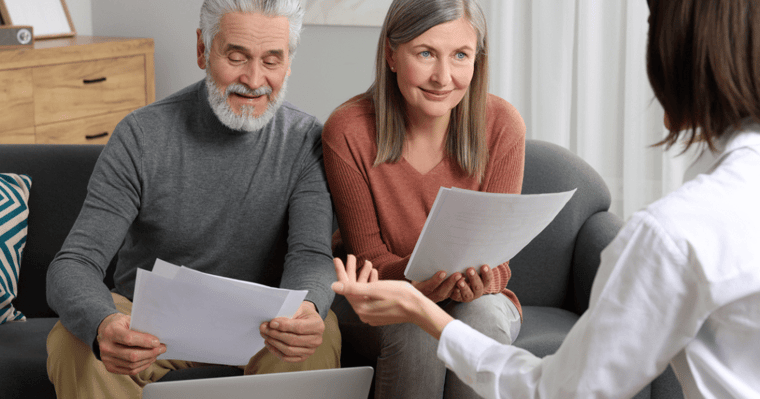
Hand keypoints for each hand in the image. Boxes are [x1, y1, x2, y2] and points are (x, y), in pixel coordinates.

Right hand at [97, 313, 165, 374]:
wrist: (105, 331)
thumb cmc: (120, 324)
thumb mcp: (128, 320)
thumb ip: (140, 328)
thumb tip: (157, 338)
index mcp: (110, 332)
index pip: (129, 339)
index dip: (145, 341)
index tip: (157, 342)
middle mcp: (106, 347)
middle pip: (132, 355)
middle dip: (150, 353)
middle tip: (162, 348)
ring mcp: (107, 359)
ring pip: (132, 365)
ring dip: (148, 360)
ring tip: (156, 354)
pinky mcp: (110, 367)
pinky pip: (130, 370)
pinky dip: (142, 366)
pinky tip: (149, 360)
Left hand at [260, 301, 324, 362]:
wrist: (307, 319)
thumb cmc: (302, 313)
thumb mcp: (297, 308)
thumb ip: (286, 315)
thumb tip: (271, 324)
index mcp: (318, 325)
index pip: (299, 328)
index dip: (284, 326)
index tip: (272, 323)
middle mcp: (316, 340)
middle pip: (293, 340)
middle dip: (275, 334)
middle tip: (264, 328)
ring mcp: (310, 350)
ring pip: (289, 350)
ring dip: (274, 343)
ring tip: (265, 335)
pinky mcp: (302, 357)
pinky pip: (287, 358)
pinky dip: (276, 351)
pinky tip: (269, 343)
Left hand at [332, 256, 453, 338]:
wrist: (419, 309)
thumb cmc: (400, 296)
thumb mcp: (375, 289)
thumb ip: (352, 288)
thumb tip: (332, 287)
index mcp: (361, 308)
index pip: (346, 287)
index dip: (341, 271)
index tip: (336, 258)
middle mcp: (364, 313)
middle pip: (354, 289)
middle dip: (352, 272)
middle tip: (349, 256)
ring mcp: (372, 314)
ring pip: (363, 292)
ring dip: (364, 277)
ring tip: (367, 263)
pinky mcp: (380, 313)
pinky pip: (370, 297)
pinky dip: (371, 285)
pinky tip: (374, 274)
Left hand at [449, 265, 493, 301]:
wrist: (460, 284)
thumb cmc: (470, 271)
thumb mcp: (475, 267)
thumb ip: (476, 262)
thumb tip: (478, 248)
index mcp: (484, 283)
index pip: (488, 278)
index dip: (487, 273)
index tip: (484, 265)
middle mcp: (478, 291)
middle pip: (478, 286)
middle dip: (474, 278)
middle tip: (469, 269)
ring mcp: (469, 296)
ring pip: (468, 294)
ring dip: (464, 287)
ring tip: (460, 281)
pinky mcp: (459, 298)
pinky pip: (457, 297)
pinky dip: (456, 293)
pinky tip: (453, 288)